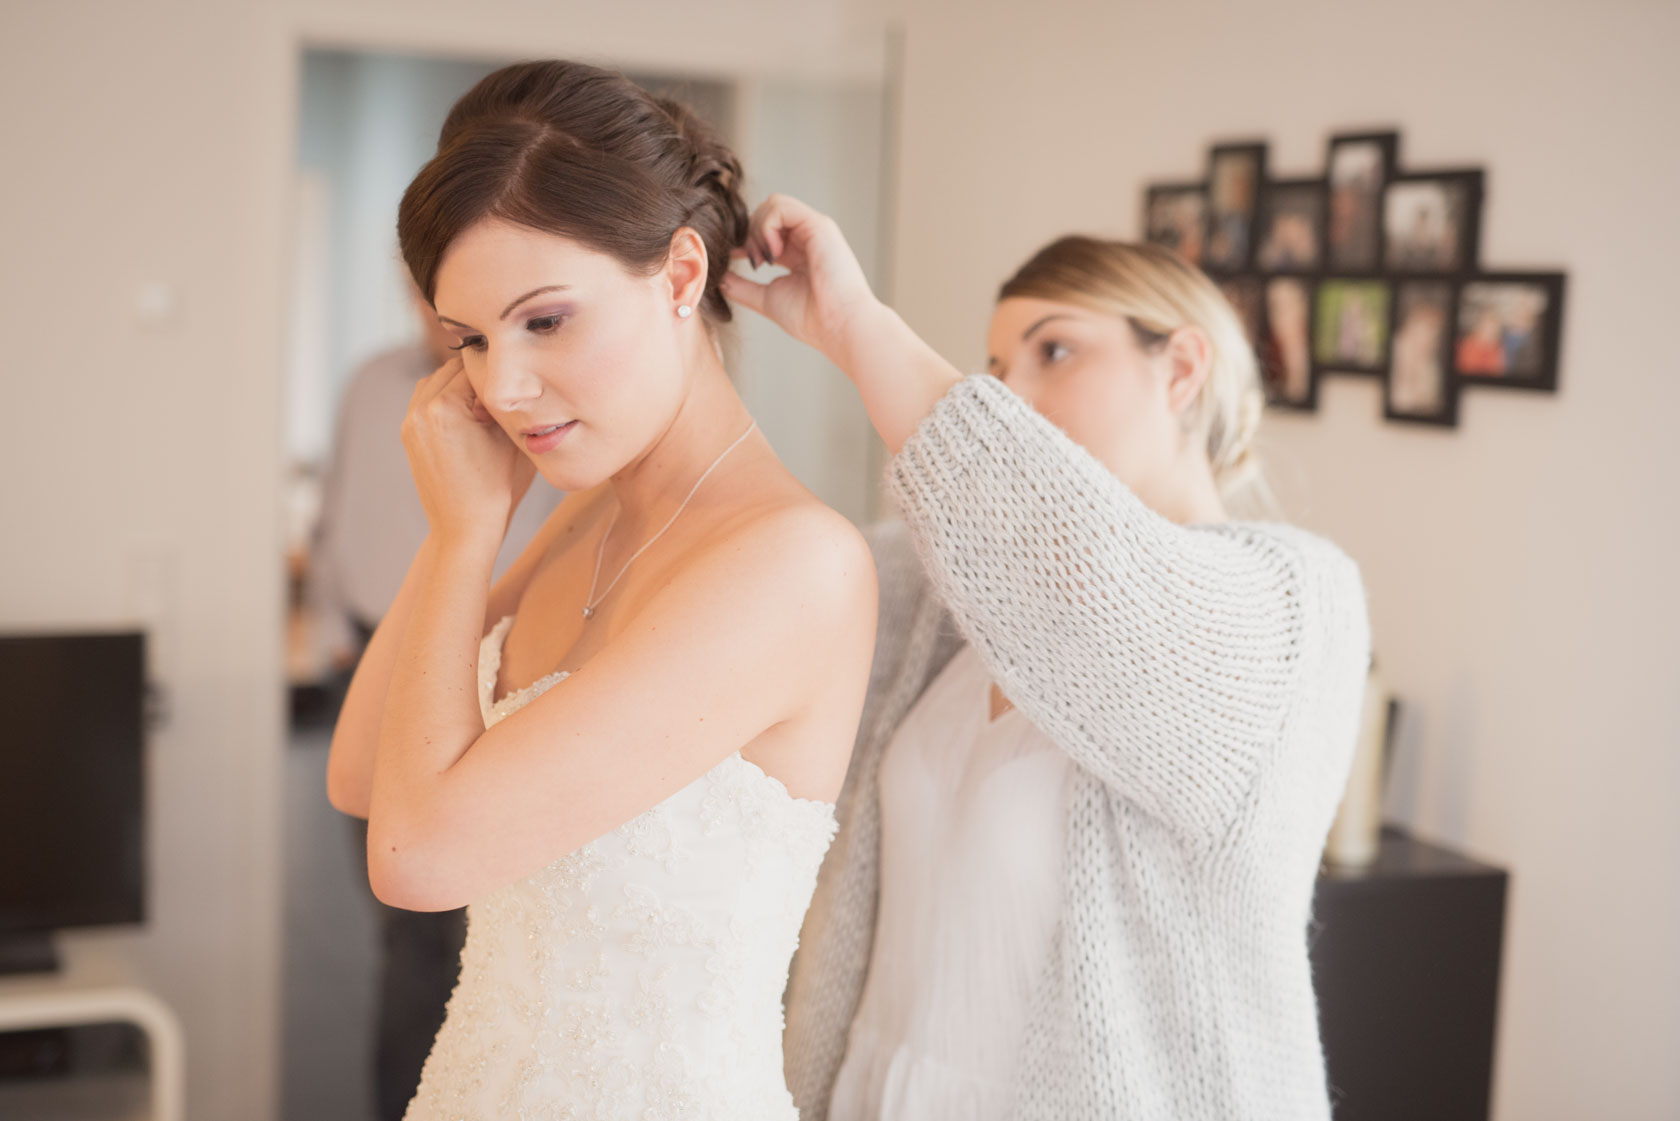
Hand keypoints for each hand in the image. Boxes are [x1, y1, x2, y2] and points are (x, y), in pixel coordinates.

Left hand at [400, 357, 535, 547]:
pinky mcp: (408, 435)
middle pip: (450, 369)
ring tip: (480, 400)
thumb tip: (503, 378)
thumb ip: (501, 401)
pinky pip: (423, 401)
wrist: (464, 525)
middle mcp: (420, 411)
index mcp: (445, 408)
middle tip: (498, 387)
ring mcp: (409, 423)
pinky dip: (442, 399)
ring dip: (456, 384)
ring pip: (434, 382)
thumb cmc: (493, 486)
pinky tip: (465, 413)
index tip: (510, 376)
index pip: (473, 368)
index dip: (495, 371)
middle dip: (474, 375)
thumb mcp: (507, 437)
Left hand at [720, 194, 884, 367]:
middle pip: (765, 214)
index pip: (765, 233)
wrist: (838, 327)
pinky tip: (772, 252)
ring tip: (764, 259)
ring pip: (772, 205)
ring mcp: (814, 229)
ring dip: (758, 230)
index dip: (744, 241)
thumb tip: (718, 278)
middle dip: (750, 235)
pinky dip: (766, 226)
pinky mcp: (819, 225)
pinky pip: (781, 207)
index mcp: (797, 254)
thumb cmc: (811, 319)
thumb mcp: (767, 299)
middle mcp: (807, 238)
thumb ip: (743, 287)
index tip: (733, 260)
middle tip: (755, 264)